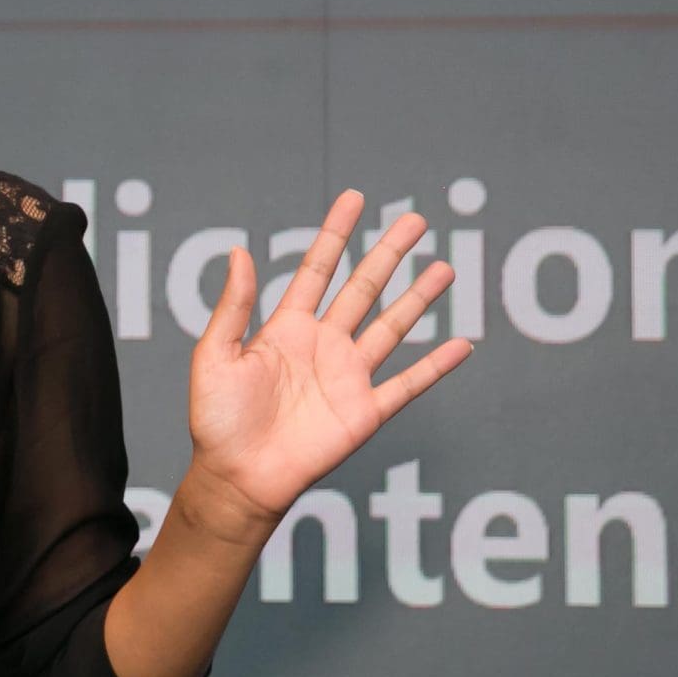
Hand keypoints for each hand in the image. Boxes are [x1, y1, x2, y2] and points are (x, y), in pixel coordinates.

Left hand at [181, 189, 470, 529]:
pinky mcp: (365, 412)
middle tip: (416, 219)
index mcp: (286, 328)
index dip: (335, 235)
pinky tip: (463, 344)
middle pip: (364, 288)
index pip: (317, 270)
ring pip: (392, 327)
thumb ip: (233, 306)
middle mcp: (323, 345)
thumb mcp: (214, 355)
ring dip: (419, 299)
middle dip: (389, 253)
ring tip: (446, 267)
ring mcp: (347, 377)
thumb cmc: (217, 420)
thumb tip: (238, 251)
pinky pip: (407, 384)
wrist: (237, 477)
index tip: (354, 199)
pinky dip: (436, 366)